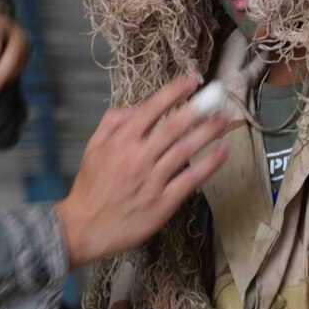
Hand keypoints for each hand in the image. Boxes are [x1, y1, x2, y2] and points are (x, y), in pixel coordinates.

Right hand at [55, 76, 228, 268]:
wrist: (84, 227)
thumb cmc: (89, 189)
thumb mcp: (92, 149)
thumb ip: (110, 124)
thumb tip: (133, 107)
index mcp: (121, 141)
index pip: (151, 109)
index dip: (174, 92)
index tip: (192, 81)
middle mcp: (138, 157)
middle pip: (174, 127)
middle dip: (198, 108)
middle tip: (218, 96)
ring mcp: (152, 180)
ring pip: (185, 150)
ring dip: (208, 132)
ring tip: (224, 119)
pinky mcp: (163, 202)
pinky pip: (190, 179)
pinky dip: (208, 165)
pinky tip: (222, 152)